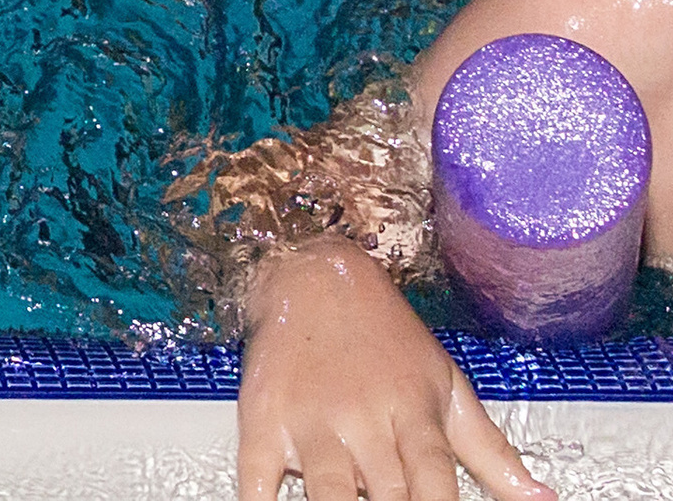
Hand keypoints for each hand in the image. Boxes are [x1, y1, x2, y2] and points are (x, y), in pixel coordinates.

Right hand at [239, 244, 554, 500]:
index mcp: (413, 412)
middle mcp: (362, 416)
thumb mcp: (446, 384)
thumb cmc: (385, 335)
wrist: (309, 269)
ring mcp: (310, 417)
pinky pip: (256, 472)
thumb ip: (491, 452)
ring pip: (328, 491)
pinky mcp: (262, 415)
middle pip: (386, 495)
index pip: (436, 484)